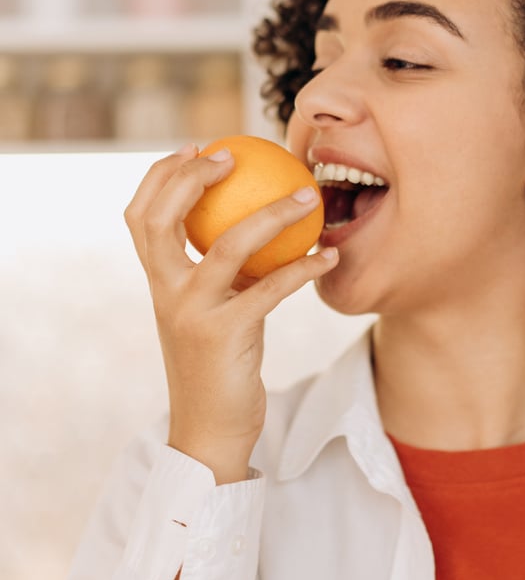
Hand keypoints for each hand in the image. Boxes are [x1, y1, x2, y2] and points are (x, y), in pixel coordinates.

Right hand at [124, 143, 337, 482]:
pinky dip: (303, 268)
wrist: (210, 432)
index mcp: (158, 283)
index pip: (140, 216)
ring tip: (307, 196)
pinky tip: (329, 255)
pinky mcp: (225, 336)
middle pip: (162, 219)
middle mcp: (166, 293)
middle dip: (192, 178)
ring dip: (272, 214)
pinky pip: (270, 288)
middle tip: (233, 156)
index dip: (161, 176)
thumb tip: (252, 224)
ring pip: (226, 245)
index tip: (196, 148)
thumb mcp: (210, 312)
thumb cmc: (218, 366)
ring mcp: (192, 313)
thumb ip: (219, 274)